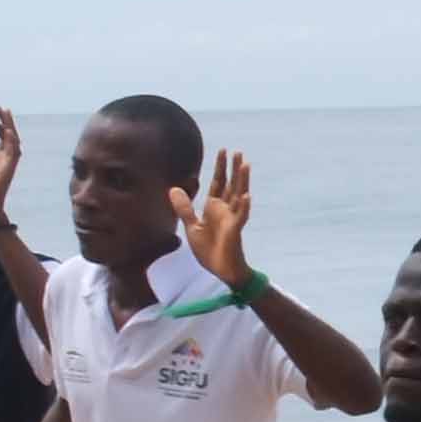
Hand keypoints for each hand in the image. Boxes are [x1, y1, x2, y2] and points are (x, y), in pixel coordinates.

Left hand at [184, 151, 258, 293]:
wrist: (219, 269)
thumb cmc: (209, 250)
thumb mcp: (192, 226)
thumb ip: (184, 208)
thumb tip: (173, 189)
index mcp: (214, 208)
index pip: (219, 183)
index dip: (220, 167)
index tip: (223, 151)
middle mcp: (225, 210)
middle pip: (231, 184)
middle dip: (233, 168)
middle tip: (237, 151)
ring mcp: (232, 219)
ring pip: (239, 195)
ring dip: (242, 180)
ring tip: (245, 165)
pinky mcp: (235, 231)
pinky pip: (241, 216)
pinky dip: (244, 206)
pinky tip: (247, 196)